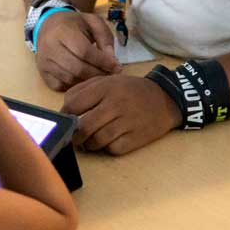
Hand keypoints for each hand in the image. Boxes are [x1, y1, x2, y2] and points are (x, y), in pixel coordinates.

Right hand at [34, 10, 121, 90]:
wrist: (48, 24)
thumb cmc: (73, 24)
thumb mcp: (92, 22)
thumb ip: (105, 38)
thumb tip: (112, 60)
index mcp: (62, 31)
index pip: (84, 51)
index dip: (103, 62)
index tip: (117, 67)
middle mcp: (49, 47)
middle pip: (77, 68)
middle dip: (98, 74)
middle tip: (110, 74)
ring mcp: (44, 61)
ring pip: (70, 79)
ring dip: (87, 81)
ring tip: (99, 76)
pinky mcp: (42, 72)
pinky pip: (60, 85)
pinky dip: (74, 85)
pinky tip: (83, 78)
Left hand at [62, 74, 180, 154]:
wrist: (164, 99)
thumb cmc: (130, 90)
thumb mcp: (107, 81)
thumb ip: (84, 89)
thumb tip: (65, 107)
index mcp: (105, 88)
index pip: (74, 104)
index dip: (66, 114)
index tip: (66, 119)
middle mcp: (115, 104)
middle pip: (84, 126)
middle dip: (75, 135)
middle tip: (74, 137)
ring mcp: (127, 122)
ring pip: (96, 140)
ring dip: (89, 144)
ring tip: (89, 141)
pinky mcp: (136, 138)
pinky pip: (113, 149)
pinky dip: (107, 148)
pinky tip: (108, 142)